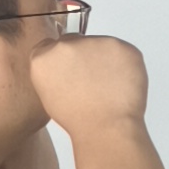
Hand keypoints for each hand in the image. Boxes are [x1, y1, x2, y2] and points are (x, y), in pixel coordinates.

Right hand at [28, 26, 149, 129]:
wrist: (106, 127)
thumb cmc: (79, 119)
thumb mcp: (49, 94)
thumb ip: (54, 71)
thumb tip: (67, 64)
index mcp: (44, 57)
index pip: (50, 45)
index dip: (64, 59)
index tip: (72, 69)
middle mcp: (67, 44)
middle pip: (76, 42)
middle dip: (84, 57)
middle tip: (93, 82)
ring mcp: (95, 42)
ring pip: (101, 46)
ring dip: (105, 60)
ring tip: (108, 87)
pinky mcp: (121, 45)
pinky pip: (123, 51)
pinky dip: (124, 64)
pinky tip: (120, 84)